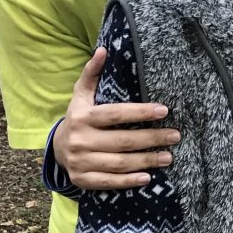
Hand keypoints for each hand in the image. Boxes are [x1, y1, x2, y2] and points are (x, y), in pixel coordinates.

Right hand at [52, 47, 181, 188]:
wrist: (57, 149)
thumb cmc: (78, 117)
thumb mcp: (81, 95)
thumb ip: (92, 73)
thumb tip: (103, 50)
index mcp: (82, 117)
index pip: (116, 114)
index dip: (140, 112)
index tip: (164, 110)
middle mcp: (80, 140)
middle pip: (123, 141)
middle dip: (152, 138)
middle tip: (175, 136)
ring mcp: (81, 162)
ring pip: (120, 163)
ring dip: (147, 160)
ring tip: (168, 156)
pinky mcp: (83, 180)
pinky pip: (109, 182)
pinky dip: (129, 181)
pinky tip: (148, 177)